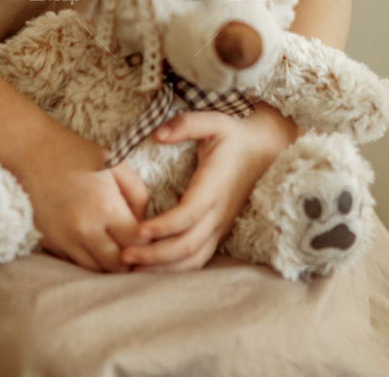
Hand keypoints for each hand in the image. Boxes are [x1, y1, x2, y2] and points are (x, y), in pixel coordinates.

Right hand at [15, 121, 151, 273]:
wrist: (33, 152)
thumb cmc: (78, 153)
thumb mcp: (117, 163)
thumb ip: (138, 195)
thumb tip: (144, 223)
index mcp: (106, 207)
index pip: (136, 243)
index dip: (147, 241)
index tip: (148, 234)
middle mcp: (85, 229)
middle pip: (117, 265)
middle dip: (130, 259)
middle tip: (135, 246)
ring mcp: (65, 239)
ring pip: (96, 270)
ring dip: (109, 262)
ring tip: (115, 246)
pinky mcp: (51, 243)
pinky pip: (76, 263)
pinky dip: (89, 258)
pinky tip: (94, 242)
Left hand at [120, 104, 299, 272]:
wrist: (264, 149)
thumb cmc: (235, 135)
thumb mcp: (215, 120)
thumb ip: (186, 124)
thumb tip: (157, 134)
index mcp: (214, 186)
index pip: (188, 215)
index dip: (164, 226)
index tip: (138, 231)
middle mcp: (219, 212)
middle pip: (188, 245)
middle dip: (155, 255)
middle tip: (124, 255)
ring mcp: (220, 225)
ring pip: (194, 259)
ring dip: (164, 268)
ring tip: (134, 268)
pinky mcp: (219, 231)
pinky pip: (199, 258)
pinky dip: (176, 269)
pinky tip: (153, 268)